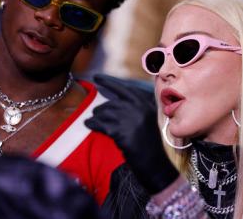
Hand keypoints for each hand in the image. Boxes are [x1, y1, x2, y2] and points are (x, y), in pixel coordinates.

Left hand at [85, 74, 178, 194]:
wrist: (154, 164)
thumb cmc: (149, 145)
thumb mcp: (146, 121)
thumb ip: (134, 109)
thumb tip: (112, 102)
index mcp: (146, 105)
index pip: (124, 88)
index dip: (108, 81)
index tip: (96, 77)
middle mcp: (139, 108)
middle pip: (112, 102)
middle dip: (101, 108)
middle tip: (95, 113)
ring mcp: (130, 119)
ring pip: (105, 112)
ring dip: (96, 117)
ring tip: (91, 121)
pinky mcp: (121, 131)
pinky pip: (101, 124)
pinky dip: (93, 124)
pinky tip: (88, 125)